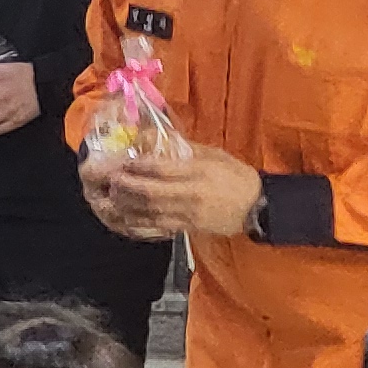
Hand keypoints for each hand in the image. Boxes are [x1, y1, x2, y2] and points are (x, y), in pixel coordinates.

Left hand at [88, 147, 256, 242]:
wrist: (256, 207)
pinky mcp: (187, 228)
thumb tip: (158, 139)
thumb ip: (186, 149)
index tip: (124, 161)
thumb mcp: (215, 156)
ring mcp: (188, 215)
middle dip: (127, 186)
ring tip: (112, 197)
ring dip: (127, 205)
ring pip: (150, 213)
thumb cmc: (236, 177)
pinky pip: (157, 228)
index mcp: (199, 173)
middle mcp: (191, 195)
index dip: (139, 166)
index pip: (163, 170)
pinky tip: (124, 218)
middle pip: (151, 193)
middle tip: (111, 179)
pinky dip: (137, 224)